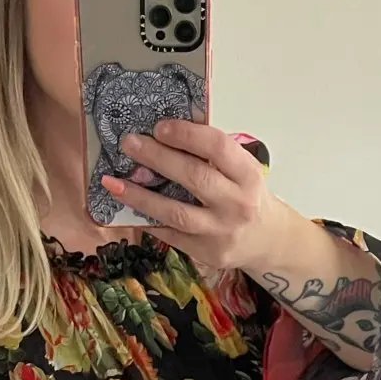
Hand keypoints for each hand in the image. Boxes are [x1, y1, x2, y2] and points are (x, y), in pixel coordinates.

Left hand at [103, 121, 294, 268]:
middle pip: (194, 177)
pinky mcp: (207, 252)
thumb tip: (166, 134)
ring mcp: (221, 231)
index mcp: (248, 175)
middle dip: (158, 158)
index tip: (159, 127)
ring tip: (113, 182)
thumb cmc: (247, 195)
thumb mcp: (242, 170)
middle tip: (129, 144)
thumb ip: (212, 155)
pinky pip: (171, 234)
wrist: (267, 240)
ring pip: (176, 212)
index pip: (217, 147)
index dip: (186, 134)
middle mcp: (237, 204)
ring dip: (141, 196)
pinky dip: (149, 220)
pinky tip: (129, 208)